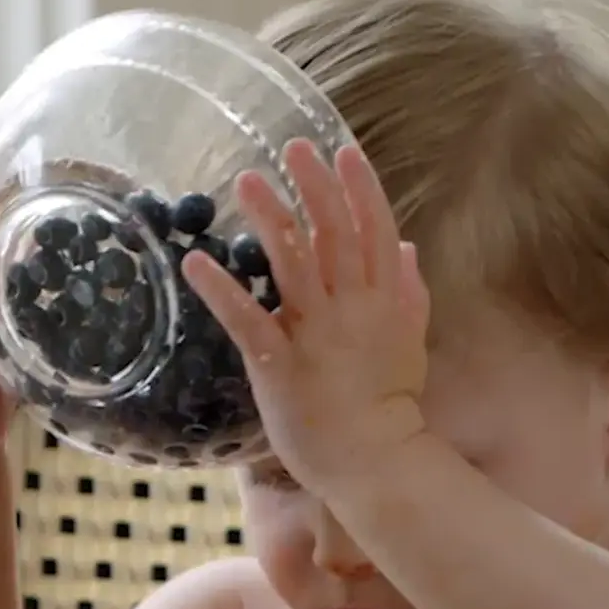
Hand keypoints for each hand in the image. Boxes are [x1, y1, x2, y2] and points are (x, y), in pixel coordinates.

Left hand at [183, 139, 429, 492]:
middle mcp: (352, 310)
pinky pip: (249, 321)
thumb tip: (408, 246)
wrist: (374, 461)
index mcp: (385, 303)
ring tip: (246, 182)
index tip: (343, 152)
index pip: (376, 233)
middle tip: (293, 147)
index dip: (361, 189)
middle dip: (315, 188)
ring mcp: (316, 337)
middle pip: (335, 236)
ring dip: (271, 220)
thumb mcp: (411, 342)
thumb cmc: (390, 406)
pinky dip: (223, 291)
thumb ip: (410, 292)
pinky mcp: (280, 366)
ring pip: (293, 266)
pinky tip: (197, 262)